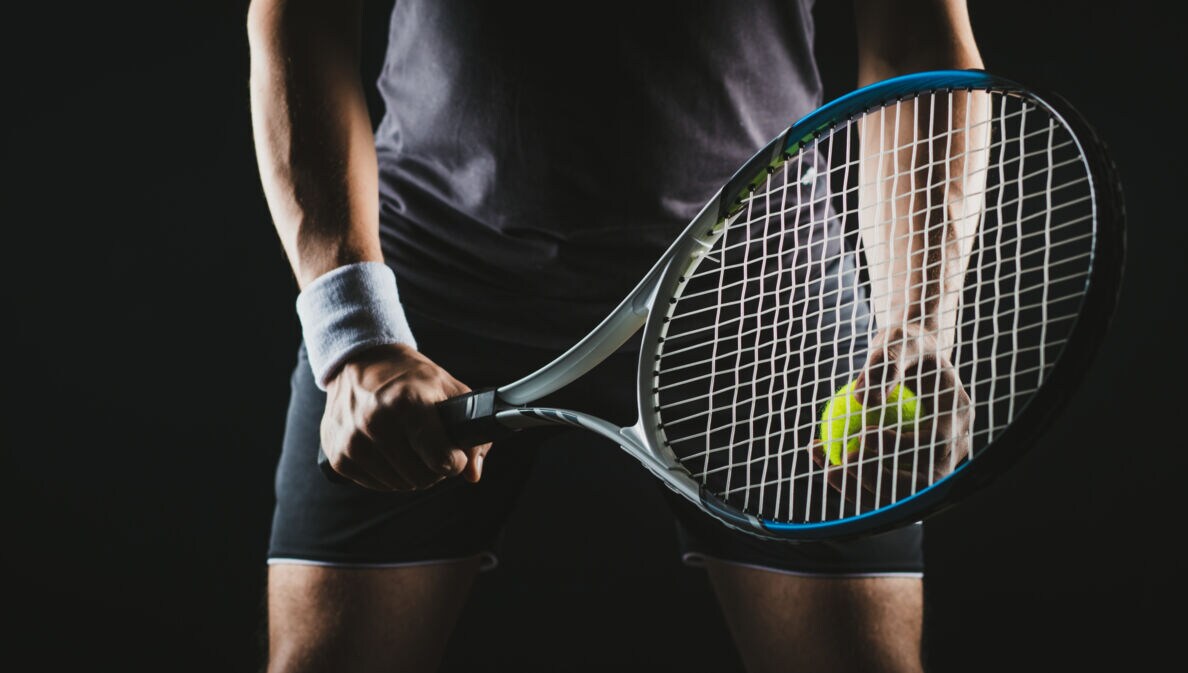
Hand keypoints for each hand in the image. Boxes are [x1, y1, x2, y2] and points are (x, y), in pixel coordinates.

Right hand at [319, 343, 491, 489]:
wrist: (361, 361)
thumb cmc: (408, 376)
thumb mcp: (446, 388)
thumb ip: (470, 430)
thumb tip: (473, 473)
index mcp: (408, 403)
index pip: (443, 460)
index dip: (455, 461)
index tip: (453, 454)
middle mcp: (376, 423)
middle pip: (423, 478)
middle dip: (434, 469)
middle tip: (431, 449)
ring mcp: (353, 442)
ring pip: (400, 486)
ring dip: (411, 474)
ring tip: (410, 447)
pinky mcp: (338, 456)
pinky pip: (377, 485)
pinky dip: (388, 475)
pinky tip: (389, 451)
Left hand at [812, 324, 971, 509]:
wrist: (913, 354)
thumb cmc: (903, 344)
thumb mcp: (896, 342)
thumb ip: (884, 365)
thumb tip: (863, 399)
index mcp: (957, 415)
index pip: (935, 444)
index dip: (899, 447)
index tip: (862, 435)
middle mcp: (954, 445)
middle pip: (924, 481)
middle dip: (881, 480)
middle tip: (842, 462)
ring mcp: (937, 462)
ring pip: (903, 494)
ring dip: (863, 489)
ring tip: (828, 469)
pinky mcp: (914, 469)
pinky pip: (885, 486)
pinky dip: (855, 481)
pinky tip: (824, 462)